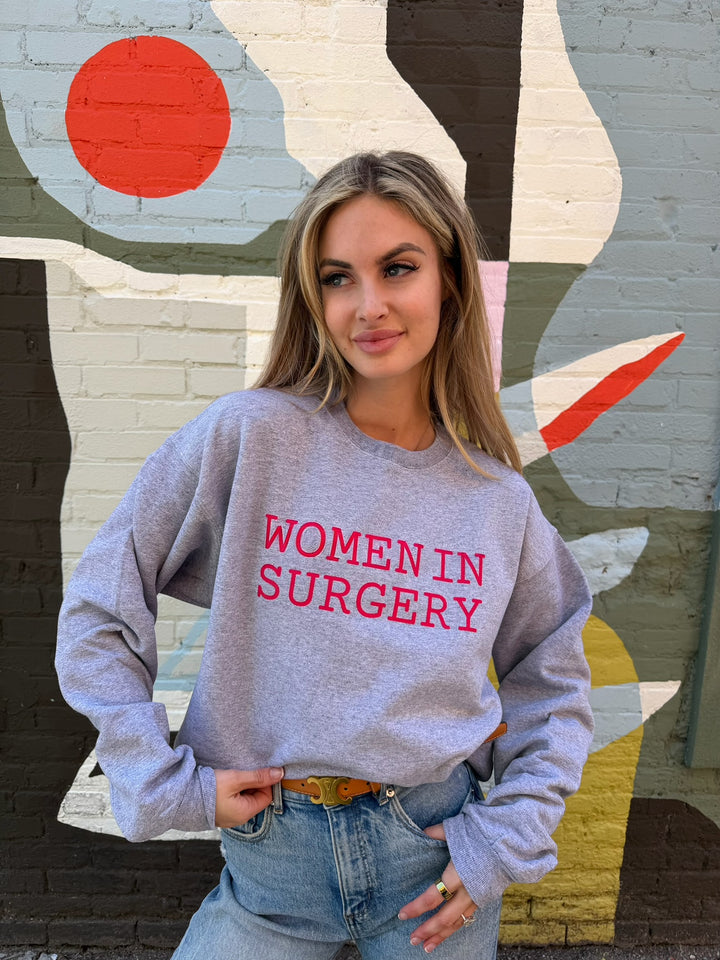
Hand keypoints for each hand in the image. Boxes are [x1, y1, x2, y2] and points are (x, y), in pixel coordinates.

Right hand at [214, 767, 283, 827]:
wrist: (182, 798)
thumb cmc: (210, 789)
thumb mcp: (236, 779)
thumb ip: (258, 776)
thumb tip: (281, 773)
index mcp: (245, 813)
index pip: (267, 796)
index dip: (266, 782)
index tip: (259, 770)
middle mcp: (238, 818)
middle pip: (256, 798)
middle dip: (254, 784)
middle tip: (244, 772)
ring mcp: (228, 817)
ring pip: (245, 799)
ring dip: (243, 787)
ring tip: (234, 777)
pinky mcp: (220, 813)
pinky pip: (234, 801)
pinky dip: (234, 791)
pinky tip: (227, 783)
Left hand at [397, 824, 477, 953]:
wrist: (512, 842)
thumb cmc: (482, 834)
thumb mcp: (457, 830)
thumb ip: (437, 833)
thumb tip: (422, 832)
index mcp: (458, 874)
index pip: (433, 896)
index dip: (417, 907)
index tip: (402, 914)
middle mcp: (468, 891)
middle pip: (445, 917)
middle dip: (428, 930)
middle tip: (412, 939)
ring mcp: (478, 897)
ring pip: (458, 922)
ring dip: (441, 935)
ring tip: (427, 947)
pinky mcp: (484, 899)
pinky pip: (467, 918)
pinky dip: (455, 927)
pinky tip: (445, 933)